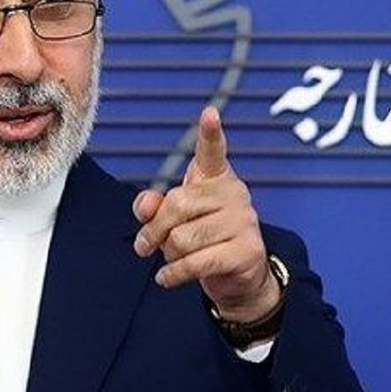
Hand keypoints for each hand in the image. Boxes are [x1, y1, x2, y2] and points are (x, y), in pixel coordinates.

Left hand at [132, 106, 280, 321]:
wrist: (239, 276)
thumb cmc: (204, 239)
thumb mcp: (175, 220)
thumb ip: (155, 208)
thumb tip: (146, 206)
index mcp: (217, 178)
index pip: (212, 152)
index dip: (210, 133)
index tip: (210, 114)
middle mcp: (234, 194)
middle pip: (177, 205)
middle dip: (153, 230)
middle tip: (144, 246)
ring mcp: (244, 221)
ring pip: (183, 238)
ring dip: (168, 255)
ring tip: (172, 260)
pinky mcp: (246, 251)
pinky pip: (196, 262)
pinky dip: (174, 274)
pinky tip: (167, 278)